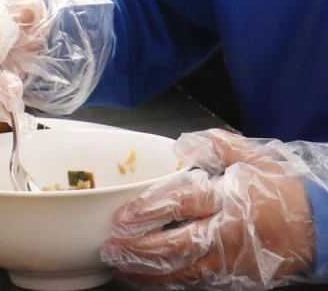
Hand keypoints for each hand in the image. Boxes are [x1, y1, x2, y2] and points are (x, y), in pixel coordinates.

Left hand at [102, 129, 314, 288]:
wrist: (316, 226)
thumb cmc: (281, 189)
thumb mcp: (253, 156)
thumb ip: (217, 145)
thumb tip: (182, 142)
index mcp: (228, 199)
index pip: (181, 204)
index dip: (149, 209)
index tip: (124, 215)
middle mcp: (226, 233)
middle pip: (175, 246)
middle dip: (140, 249)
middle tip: (113, 246)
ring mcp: (230, 261)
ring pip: (183, 272)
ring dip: (149, 272)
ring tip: (122, 267)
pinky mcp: (235, 278)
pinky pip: (197, 282)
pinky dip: (171, 282)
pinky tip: (152, 279)